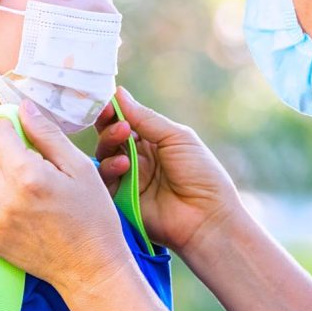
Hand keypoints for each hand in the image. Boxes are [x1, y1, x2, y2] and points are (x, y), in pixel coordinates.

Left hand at [0, 100, 135, 297]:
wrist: (89, 268)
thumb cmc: (93, 215)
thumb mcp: (79, 168)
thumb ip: (48, 135)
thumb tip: (24, 108)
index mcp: (27, 176)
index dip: (14, 129)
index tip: (31, 137)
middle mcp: (3, 197)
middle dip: (11, 152)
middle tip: (41, 167)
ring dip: (2, 174)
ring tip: (32, 188)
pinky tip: (25, 206)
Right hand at [93, 87, 242, 254]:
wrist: (208, 217)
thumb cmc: (201, 174)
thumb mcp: (177, 138)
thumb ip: (146, 118)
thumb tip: (119, 93)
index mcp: (153, 141)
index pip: (126, 120)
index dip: (114, 111)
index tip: (107, 101)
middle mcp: (138, 158)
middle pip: (111, 136)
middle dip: (109, 125)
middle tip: (116, 121)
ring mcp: (128, 179)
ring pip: (104, 156)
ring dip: (109, 142)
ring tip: (123, 137)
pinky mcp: (120, 200)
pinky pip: (104, 182)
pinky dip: (109, 169)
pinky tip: (123, 165)